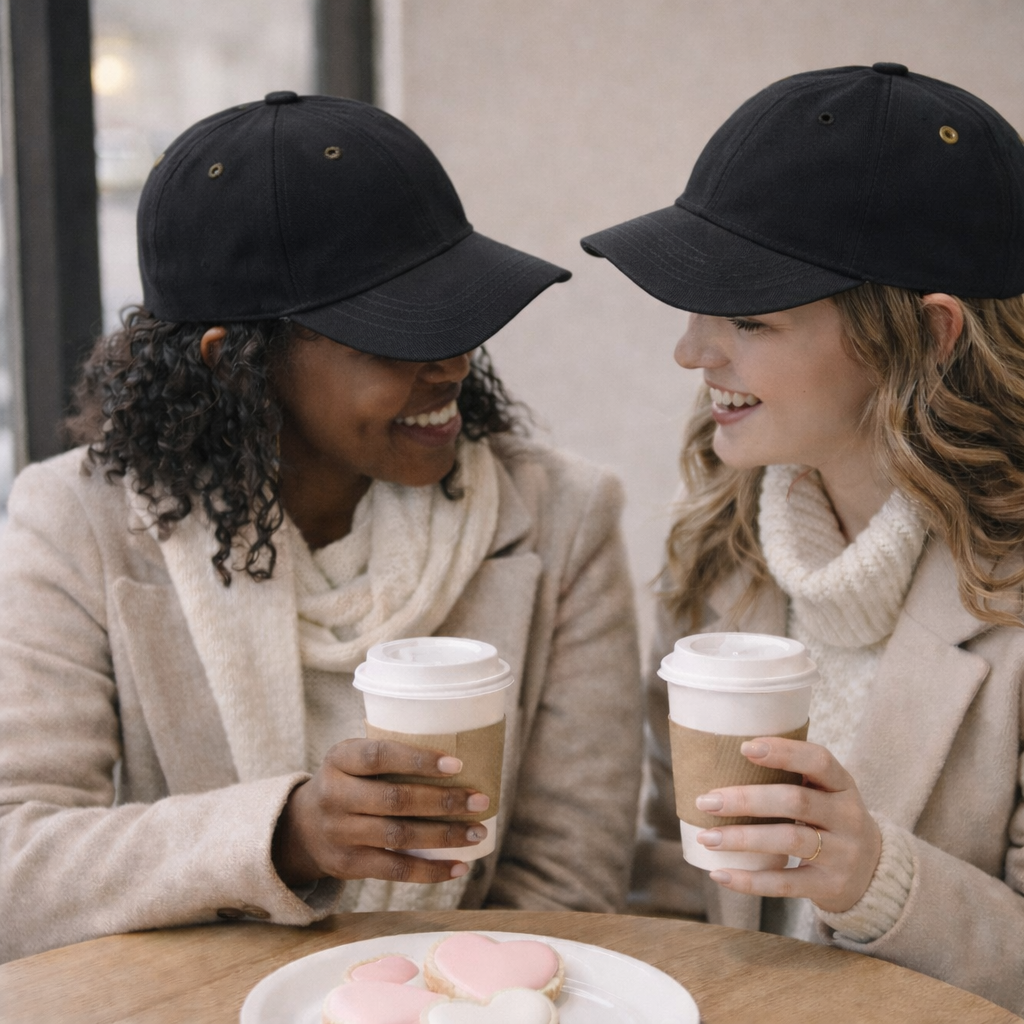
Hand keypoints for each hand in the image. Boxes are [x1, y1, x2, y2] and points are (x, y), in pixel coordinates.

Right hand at [271, 738, 489, 887]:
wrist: (302, 828)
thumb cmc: (349, 783)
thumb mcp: (353, 760)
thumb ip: (391, 757)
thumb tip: (460, 760)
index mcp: (340, 759)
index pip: (379, 756)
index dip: (419, 760)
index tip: (457, 764)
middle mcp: (335, 795)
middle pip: (395, 799)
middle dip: (444, 800)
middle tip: (480, 800)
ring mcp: (340, 833)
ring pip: (399, 835)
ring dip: (444, 835)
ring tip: (477, 831)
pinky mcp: (348, 865)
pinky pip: (395, 869)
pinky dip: (430, 870)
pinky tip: (458, 867)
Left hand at [694, 737, 881, 912]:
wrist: (873, 872)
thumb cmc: (829, 819)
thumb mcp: (825, 793)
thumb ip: (791, 777)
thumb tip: (723, 761)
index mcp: (843, 784)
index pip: (819, 760)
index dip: (783, 752)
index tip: (744, 747)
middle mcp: (847, 817)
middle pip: (795, 801)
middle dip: (745, 800)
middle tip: (706, 801)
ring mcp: (842, 853)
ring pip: (789, 840)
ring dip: (742, 838)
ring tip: (706, 837)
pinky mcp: (830, 885)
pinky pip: (786, 883)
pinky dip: (750, 880)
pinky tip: (720, 873)